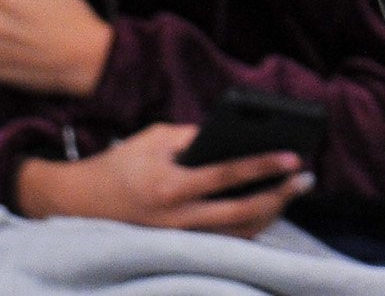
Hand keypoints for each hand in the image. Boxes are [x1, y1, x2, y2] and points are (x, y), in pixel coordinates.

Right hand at [14, 123, 307, 237]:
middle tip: (306, 180)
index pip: (227, 175)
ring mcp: (178, 239)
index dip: (263, 166)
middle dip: (279, 197)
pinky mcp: (178, 247)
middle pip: (241, 213)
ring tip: (292, 192)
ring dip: (269, 214)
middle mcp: (177, 219)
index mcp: (170, 186)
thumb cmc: (119, 164)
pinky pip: (223, 241)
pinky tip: (267, 209)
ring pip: (236, 234)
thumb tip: (235, 137)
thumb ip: (194, 137)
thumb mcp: (154, 138)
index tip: (294, 157)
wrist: (78, 203)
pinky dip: (248, 226)